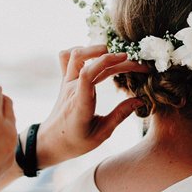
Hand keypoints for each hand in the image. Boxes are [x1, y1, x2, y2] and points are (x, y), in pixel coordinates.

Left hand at [36, 45, 147, 167]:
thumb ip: (120, 116)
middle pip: (89, 61)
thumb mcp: (101, 134)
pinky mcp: (65, 81)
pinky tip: (97, 57)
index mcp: (80, 104)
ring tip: (116, 56)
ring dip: (96, 49)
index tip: (127, 59)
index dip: (106, 61)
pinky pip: (67, 57)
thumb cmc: (76, 142)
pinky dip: (82, 52)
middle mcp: (71, 89)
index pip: (87, 74)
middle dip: (116, 58)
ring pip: (75, 54)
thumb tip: (139, 101)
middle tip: (137, 65)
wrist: (51, 141)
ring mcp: (66, 83)